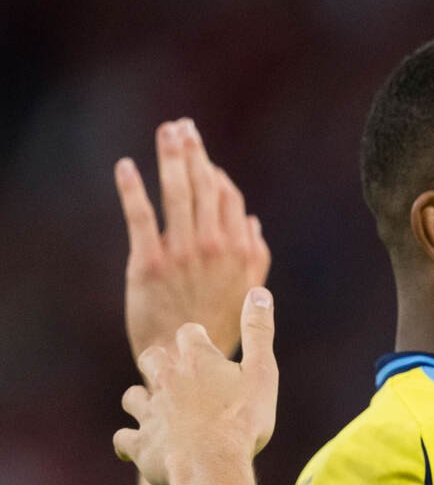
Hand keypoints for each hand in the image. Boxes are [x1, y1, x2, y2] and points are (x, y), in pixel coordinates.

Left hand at [116, 290, 278, 484]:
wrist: (212, 464)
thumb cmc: (242, 420)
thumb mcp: (261, 372)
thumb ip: (258, 331)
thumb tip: (259, 292)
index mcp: (198, 361)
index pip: (190, 333)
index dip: (197, 340)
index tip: (206, 349)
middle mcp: (168, 380)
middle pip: (153, 358)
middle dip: (160, 363)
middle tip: (178, 377)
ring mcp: (150, 412)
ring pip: (133, 396)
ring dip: (141, 401)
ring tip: (156, 412)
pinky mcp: (140, 443)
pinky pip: (124, 438)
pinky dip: (129, 441)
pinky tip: (138, 446)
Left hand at [119, 119, 269, 360]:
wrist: (185, 358)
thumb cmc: (218, 327)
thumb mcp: (251, 294)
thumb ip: (256, 256)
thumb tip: (252, 222)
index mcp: (240, 251)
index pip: (229, 197)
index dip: (215, 172)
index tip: (202, 156)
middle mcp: (214, 247)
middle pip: (204, 186)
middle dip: (193, 151)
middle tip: (182, 126)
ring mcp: (181, 253)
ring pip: (177, 193)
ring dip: (171, 157)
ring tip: (166, 132)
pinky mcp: (149, 262)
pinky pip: (141, 216)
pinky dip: (133, 189)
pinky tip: (126, 166)